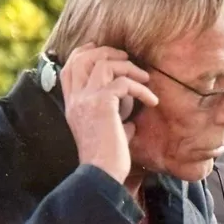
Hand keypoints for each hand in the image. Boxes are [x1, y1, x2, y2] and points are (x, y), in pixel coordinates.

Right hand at [61, 43, 158, 182]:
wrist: (101, 174)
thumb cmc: (107, 160)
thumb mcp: (106, 135)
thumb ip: (113, 123)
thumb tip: (129, 123)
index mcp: (72, 104)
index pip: (70, 67)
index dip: (86, 53)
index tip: (104, 50)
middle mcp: (76, 99)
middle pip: (84, 58)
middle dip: (108, 52)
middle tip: (129, 60)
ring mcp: (86, 99)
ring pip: (104, 64)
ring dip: (128, 68)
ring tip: (145, 78)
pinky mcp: (102, 104)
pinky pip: (124, 84)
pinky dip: (142, 89)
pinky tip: (153, 100)